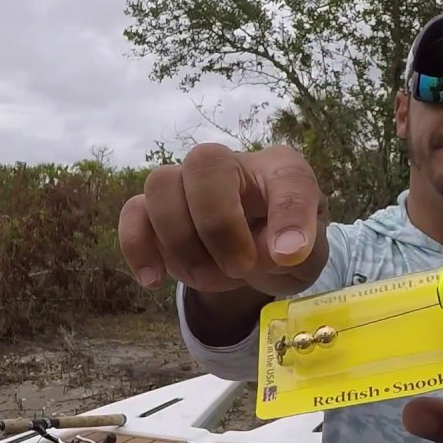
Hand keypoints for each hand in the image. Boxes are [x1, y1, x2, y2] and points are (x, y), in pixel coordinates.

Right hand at [118, 143, 328, 296]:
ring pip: (160, 183)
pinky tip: (154, 280)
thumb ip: (302, 250)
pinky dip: (137, 247)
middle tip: (240, 267)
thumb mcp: (309, 256)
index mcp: (279, 169)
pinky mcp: (156, 212)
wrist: (254, 259)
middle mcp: (230, 165)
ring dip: (181, 241)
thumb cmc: (283, 246)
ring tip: (208, 277)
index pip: (287, 175)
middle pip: (204, 162)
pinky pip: (132, 214)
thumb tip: (282, 252)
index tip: (291, 255)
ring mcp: (187, 184)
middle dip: (218, 224)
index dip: (288, 213)